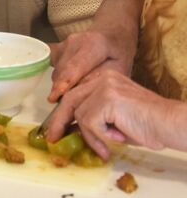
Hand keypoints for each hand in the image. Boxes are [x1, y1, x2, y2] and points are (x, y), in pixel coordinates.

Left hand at [45, 69, 180, 159]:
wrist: (171, 124)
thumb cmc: (148, 124)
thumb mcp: (114, 118)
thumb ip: (94, 117)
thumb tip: (71, 128)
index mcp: (104, 78)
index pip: (75, 94)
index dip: (62, 112)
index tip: (55, 128)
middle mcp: (102, 78)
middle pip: (70, 99)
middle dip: (59, 121)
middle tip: (53, 138)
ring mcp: (104, 86)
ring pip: (79, 114)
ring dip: (90, 136)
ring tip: (106, 146)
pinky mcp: (108, 98)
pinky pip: (90, 122)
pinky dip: (99, 137)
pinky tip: (117, 139)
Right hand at [48, 29, 133, 102]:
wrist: (112, 33)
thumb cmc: (119, 54)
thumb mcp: (120, 69)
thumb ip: (102, 80)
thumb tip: (83, 92)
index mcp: (94, 44)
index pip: (75, 67)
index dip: (65, 82)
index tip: (54, 97)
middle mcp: (75, 41)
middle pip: (64, 71)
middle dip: (63, 90)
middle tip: (70, 108)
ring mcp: (64, 43)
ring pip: (58, 71)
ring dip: (63, 85)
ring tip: (76, 95)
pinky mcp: (58, 47)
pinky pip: (55, 67)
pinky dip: (61, 78)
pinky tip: (70, 83)